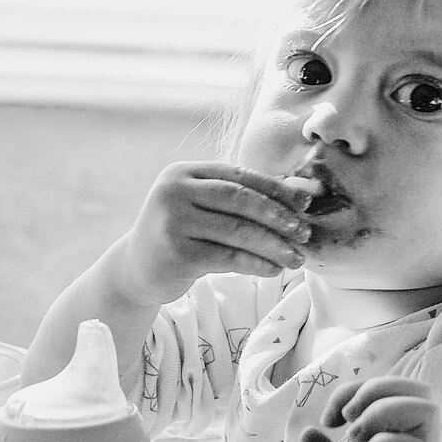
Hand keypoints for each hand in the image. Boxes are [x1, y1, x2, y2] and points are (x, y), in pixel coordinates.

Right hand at [114, 161, 312, 304]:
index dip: (275, 188)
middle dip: (278, 216)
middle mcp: (174, 191)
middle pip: (239, 199)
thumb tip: (297, 194)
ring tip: (296, 258)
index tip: (306, 203)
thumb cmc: (180, 235)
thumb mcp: (199, 207)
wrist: (135, 269)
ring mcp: (173, 222)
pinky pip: (228, 257)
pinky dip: (256, 264)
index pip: (238, 175)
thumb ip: (235, 198)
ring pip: (237, 231)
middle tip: (304, 233)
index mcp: (183, 172)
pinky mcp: (177, 254)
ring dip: (273, 245)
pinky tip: (273, 269)